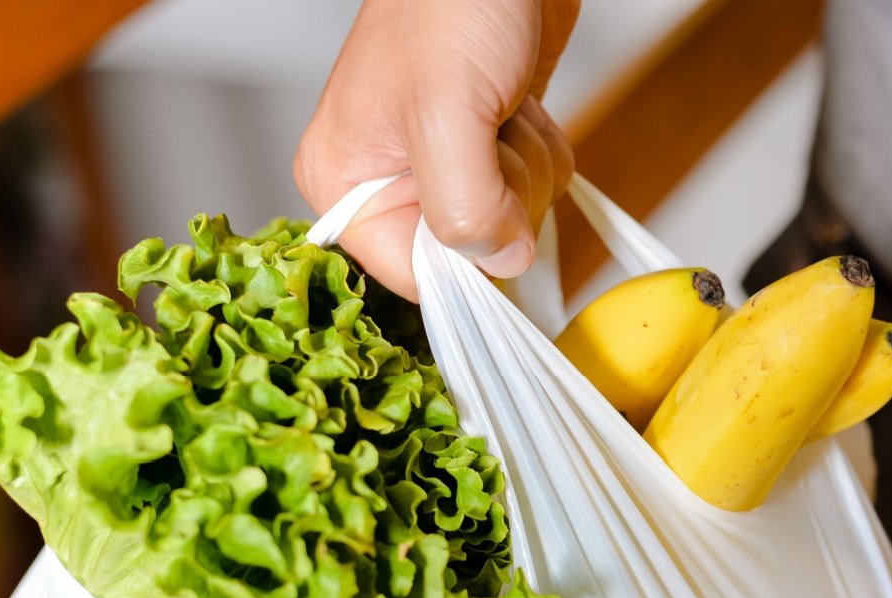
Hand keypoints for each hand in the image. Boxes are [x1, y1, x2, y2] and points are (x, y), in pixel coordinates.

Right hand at [295, 0, 579, 298]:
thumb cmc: (448, 5)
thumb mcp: (445, 113)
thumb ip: (462, 207)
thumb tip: (498, 260)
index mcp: (347, 184)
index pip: (412, 278)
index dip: (466, 262)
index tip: (492, 211)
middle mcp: (390, 182)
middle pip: (471, 253)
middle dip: (504, 195)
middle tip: (487, 130)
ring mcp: (444, 165)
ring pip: (513, 221)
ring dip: (528, 165)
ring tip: (500, 105)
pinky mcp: (489, 147)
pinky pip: (536, 187)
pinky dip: (544, 149)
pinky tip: (519, 104)